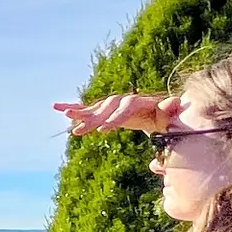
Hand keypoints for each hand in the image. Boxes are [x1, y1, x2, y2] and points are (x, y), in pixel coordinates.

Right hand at [52, 93, 180, 135]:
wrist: (163, 115)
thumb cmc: (168, 118)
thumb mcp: (171, 116)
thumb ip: (171, 109)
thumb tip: (174, 101)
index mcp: (141, 102)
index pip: (126, 106)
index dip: (114, 117)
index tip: (103, 130)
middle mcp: (125, 101)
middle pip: (107, 106)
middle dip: (93, 118)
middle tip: (80, 129)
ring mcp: (115, 105)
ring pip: (96, 108)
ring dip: (80, 112)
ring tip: (65, 115)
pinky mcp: (107, 111)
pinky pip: (89, 109)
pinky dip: (74, 108)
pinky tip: (56, 108)